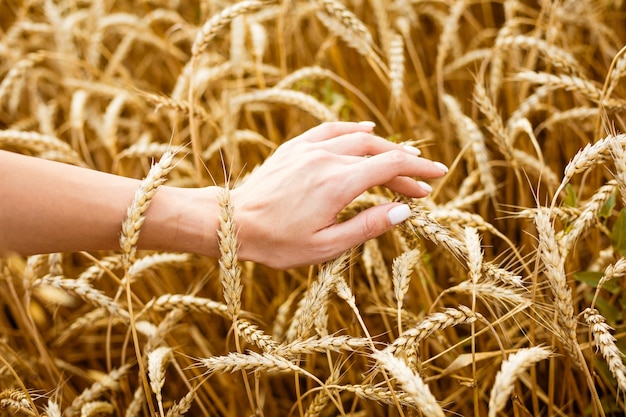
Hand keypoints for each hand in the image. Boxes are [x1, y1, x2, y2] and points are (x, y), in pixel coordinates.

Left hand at [230, 122, 447, 268]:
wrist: (231, 222)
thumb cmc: (277, 242)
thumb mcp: (326, 246)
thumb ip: (367, 227)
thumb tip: (403, 211)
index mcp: (338, 184)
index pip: (390, 167)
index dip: (417, 171)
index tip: (437, 177)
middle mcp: (326, 159)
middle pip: (378, 153)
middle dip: (406, 165)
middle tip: (422, 181)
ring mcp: (308, 149)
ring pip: (357, 139)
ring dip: (384, 147)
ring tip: (403, 158)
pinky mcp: (294, 148)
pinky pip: (330, 130)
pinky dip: (353, 129)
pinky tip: (365, 129)